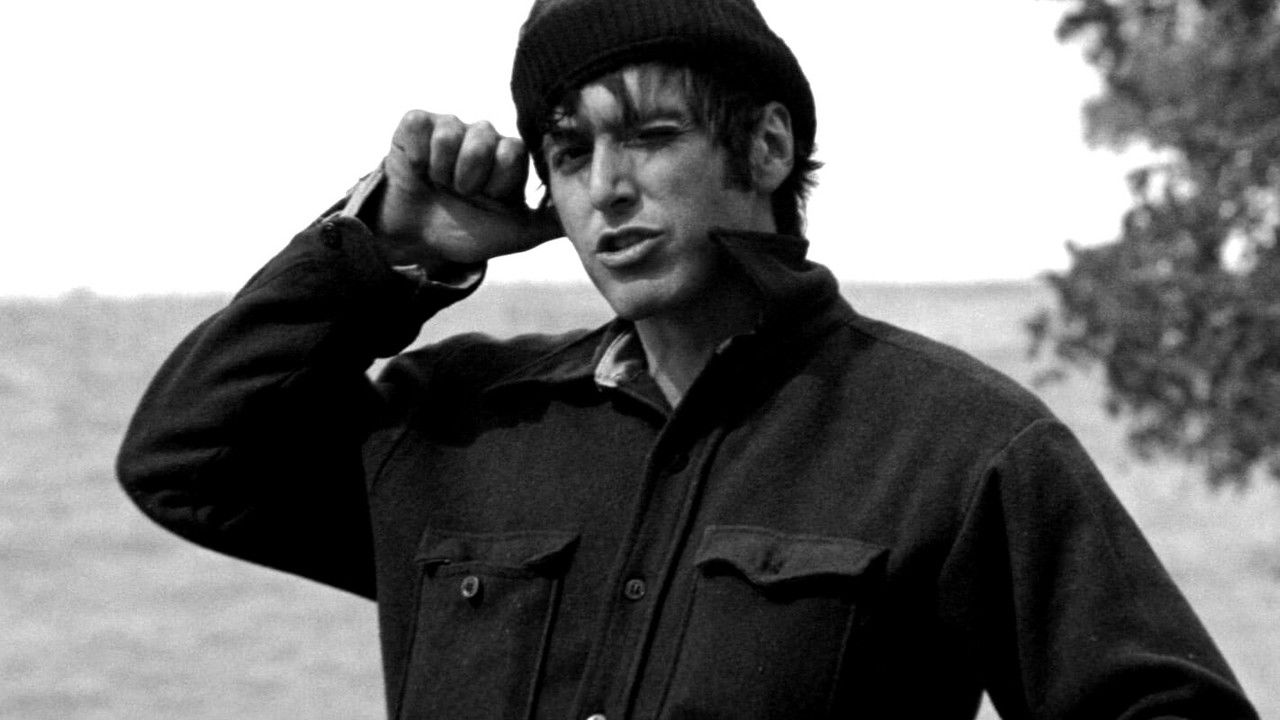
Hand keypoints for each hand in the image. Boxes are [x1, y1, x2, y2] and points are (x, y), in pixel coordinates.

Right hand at [373, 110, 561, 267]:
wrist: (419, 240)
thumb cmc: (468, 231)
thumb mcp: (518, 232)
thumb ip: (553, 221)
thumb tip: (595, 214)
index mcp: (509, 157)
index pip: (513, 152)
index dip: (498, 181)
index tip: (491, 200)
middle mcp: (483, 137)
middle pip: (485, 139)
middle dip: (470, 177)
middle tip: (462, 194)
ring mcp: (450, 127)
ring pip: (451, 132)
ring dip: (442, 170)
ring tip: (440, 184)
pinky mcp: (416, 123)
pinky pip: (420, 124)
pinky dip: (417, 156)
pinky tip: (419, 170)